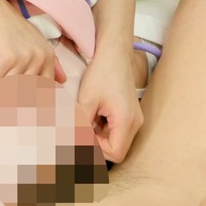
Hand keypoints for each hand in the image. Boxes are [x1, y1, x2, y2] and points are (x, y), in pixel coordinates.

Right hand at [0, 5, 66, 97]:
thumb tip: (63, 81)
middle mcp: (38, 58)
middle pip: (25, 91)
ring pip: (8, 86)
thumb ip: (50, 62)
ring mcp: (23, 58)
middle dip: (8, 101)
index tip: (19, 109)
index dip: (32, 101)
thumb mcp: (36, 42)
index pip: (44, 87)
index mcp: (47, 56)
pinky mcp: (6, 59)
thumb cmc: (12, 27)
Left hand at [77, 48, 142, 162]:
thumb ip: (80, 125)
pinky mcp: (129, 113)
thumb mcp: (87, 100)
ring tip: (85, 118)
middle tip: (80, 129)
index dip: (97, 150)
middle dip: (97, 143)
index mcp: (127, 121)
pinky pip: (116, 129)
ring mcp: (134, 118)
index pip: (115, 153)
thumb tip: (70, 142)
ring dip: (98, 135)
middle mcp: (135, 123)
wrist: (114, 53)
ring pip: (115, 140)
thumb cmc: (102, 73)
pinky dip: (102, 127)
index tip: (82, 136)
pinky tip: (92, 113)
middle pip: (116, 148)